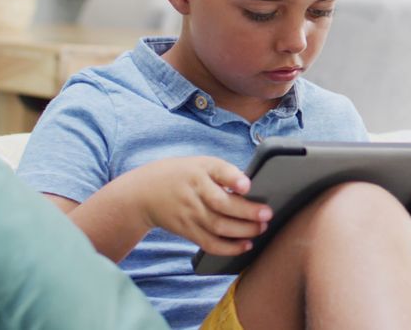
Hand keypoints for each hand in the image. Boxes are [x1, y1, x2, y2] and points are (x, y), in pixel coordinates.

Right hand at [123, 157, 272, 255]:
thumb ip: (224, 174)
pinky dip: (229, 247)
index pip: (218, 171)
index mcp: (200, 169)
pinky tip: (245, 245)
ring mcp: (189, 213)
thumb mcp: (200, 164)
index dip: (233, 179)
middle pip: (222, 204)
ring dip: (243, 230)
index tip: (247, 185)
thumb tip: (256, 189)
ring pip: (218, 226)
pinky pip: (209, 242)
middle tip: (267, 214)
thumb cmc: (183, 175)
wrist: (143, 193)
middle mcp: (194, 191)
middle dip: (247, 211)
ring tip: (261, 229)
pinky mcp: (187, 230)